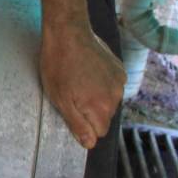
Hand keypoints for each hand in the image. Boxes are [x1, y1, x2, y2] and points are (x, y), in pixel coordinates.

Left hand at [39, 23, 125, 149]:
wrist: (68, 32)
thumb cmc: (58, 65)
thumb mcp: (59, 98)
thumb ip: (77, 124)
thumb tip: (89, 144)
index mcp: (100, 107)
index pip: (98, 132)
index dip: (83, 125)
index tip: (71, 110)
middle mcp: (115, 97)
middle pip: (103, 117)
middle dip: (88, 110)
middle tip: (71, 92)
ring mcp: (119, 82)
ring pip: (108, 101)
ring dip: (96, 96)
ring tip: (78, 79)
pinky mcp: (120, 69)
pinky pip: (112, 86)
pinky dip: (102, 83)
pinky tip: (87, 70)